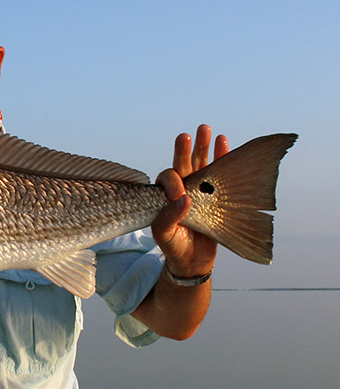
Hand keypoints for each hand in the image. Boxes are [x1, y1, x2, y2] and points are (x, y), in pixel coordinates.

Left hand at [151, 124, 228, 276]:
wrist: (194, 259)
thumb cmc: (174, 247)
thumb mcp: (164, 236)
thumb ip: (168, 218)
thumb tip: (183, 200)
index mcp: (164, 196)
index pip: (168, 179)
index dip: (173, 182)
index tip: (180, 195)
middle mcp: (181, 189)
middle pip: (183, 163)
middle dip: (185, 149)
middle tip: (186, 136)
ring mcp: (198, 190)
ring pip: (200, 163)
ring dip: (203, 146)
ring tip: (206, 129)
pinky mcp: (215, 194)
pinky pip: (217, 172)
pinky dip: (221, 156)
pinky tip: (223, 141)